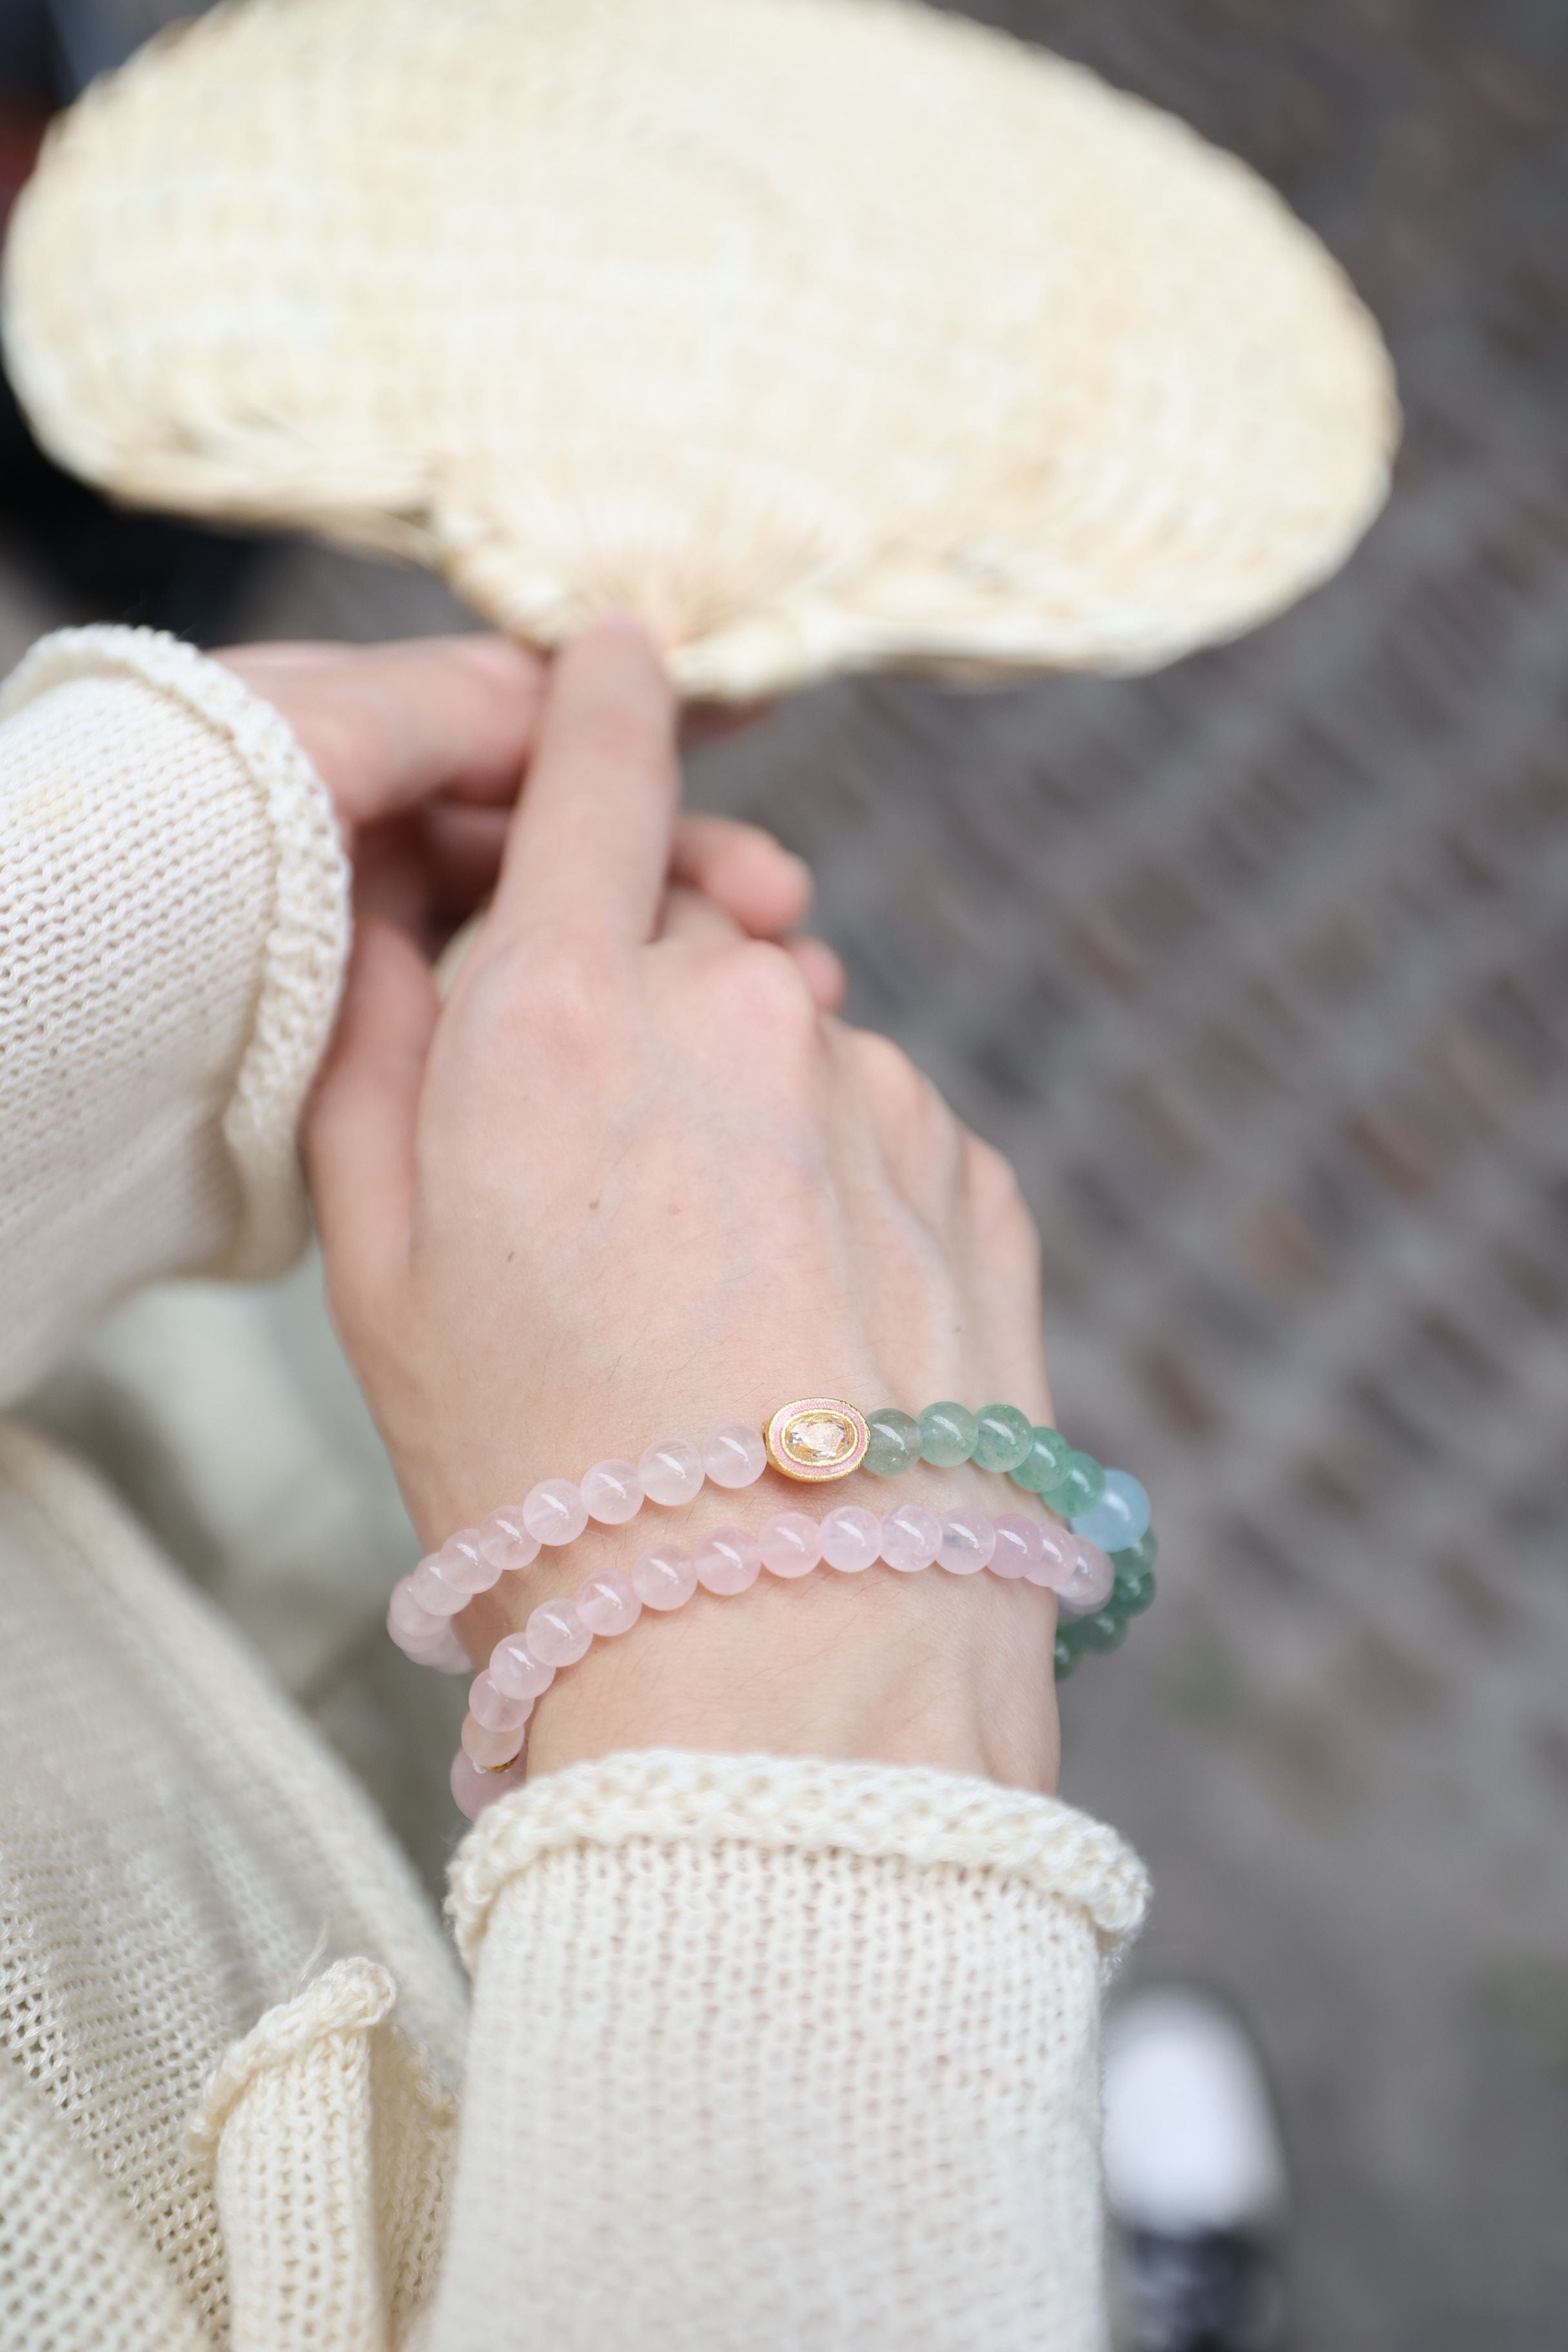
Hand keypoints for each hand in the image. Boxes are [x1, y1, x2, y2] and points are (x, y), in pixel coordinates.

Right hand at [306, 622, 1058, 1790]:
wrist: (780, 1651)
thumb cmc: (541, 1470)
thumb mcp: (377, 1266)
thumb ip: (379, 1048)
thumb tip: (410, 914)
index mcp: (565, 1011)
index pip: (597, 768)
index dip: (603, 697)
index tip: (619, 655)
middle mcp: (740, 1010)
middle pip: (694, 930)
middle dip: (650, 1005)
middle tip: (612, 1187)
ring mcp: (884, 1089)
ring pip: (799, 1044)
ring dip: (758, 1120)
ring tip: (723, 1303)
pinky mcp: (983, 1175)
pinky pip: (893, 1133)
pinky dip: (849, 1192)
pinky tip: (813, 1326)